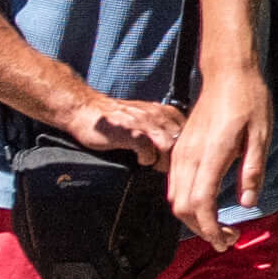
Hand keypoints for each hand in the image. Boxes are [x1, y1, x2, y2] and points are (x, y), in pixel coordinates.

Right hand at [62, 91, 184, 161]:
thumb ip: (163, 132)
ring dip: (164, 162)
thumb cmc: (115, 120)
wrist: (86, 109)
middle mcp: (158, 115)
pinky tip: (139, 160)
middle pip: (183, 143)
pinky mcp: (130, 132)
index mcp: (165, 112)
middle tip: (165, 169)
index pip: (191, 135)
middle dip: (177, 160)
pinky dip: (147, 161)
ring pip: (169, 147)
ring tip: (154, 166)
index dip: (187, 153)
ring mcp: (144, 123)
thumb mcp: (146, 121)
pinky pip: (148, 152)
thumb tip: (180, 156)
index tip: (180, 164)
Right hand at [161, 71, 273, 239]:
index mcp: (211, 153)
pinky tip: (206, 205)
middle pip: (182, 207)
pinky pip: (174, 184)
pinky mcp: (180, 148)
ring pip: (175, 198)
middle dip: (201, 230)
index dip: (210, 229)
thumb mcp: (261, 135)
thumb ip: (252, 171)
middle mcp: (189, 155)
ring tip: (218, 226)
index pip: (200, 203)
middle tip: (227, 238)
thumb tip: (246, 204)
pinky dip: (187, 202)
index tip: (227, 240)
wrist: (227, 73)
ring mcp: (181, 151)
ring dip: (193, 218)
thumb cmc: (248, 100)